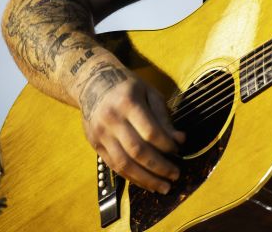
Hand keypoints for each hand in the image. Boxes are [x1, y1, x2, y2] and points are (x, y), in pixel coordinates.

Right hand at [78, 65, 185, 193]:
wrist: (92, 83)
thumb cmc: (128, 87)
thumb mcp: (149, 92)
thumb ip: (164, 116)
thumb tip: (180, 139)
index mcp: (128, 103)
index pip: (150, 131)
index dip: (167, 145)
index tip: (179, 150)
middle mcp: (112, 120)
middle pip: (137, 151)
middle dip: (159, 167)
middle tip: (176, 175)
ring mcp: (101, 134)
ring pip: (124, 164)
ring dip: (146, 179)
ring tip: (163, 187)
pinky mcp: (95, 145)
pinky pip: (114, 167)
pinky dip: (131, 178)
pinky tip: (146, 183)